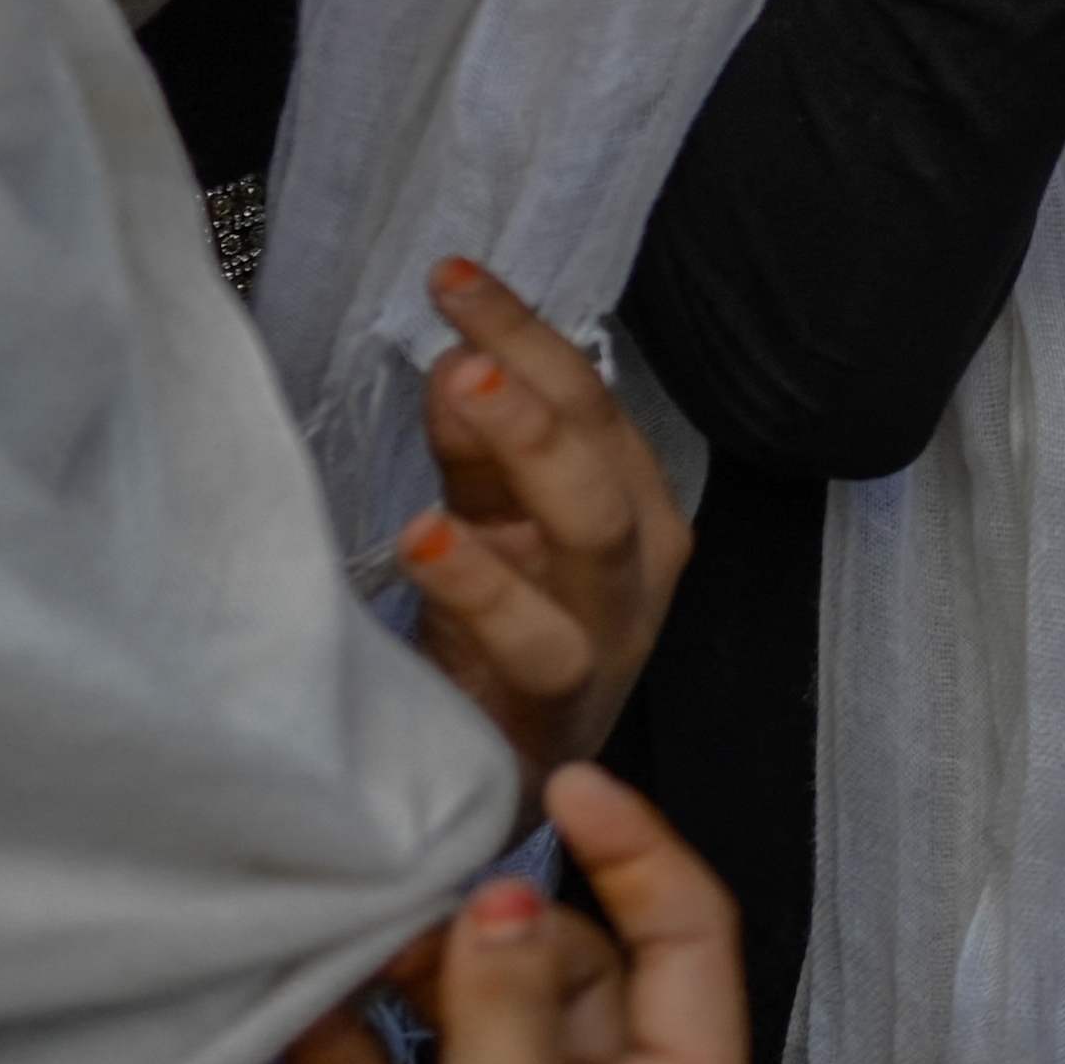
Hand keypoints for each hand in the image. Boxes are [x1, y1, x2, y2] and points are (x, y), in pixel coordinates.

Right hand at [250, 769, 748, 1063]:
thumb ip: (510, 1011)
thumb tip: (509, 891)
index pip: (688, 940)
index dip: (637, 850)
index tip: (566, 782)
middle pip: (580, 966)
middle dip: (510, 911)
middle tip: (435, 863)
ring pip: (474, 1013)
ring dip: (418, 967)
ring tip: (362, 926)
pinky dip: (337, 1036)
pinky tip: (297, 997)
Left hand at [397, 259, 688, 796]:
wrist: (492, 787)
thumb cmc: (492, 644)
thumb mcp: (486, 528)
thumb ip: (475, 452)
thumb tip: (460, 358)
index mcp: (630, 502)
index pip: (589, 399)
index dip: (526, 333)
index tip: (452, 277)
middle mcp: (637, 563)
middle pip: (603, 456)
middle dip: (541, 386)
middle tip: (468, 337)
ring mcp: (609, 635)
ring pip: (594, 534)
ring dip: (532, 454)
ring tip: (465, 394)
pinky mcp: (560, 708)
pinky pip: (536, 643)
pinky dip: (484, 589)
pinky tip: (427, 540)